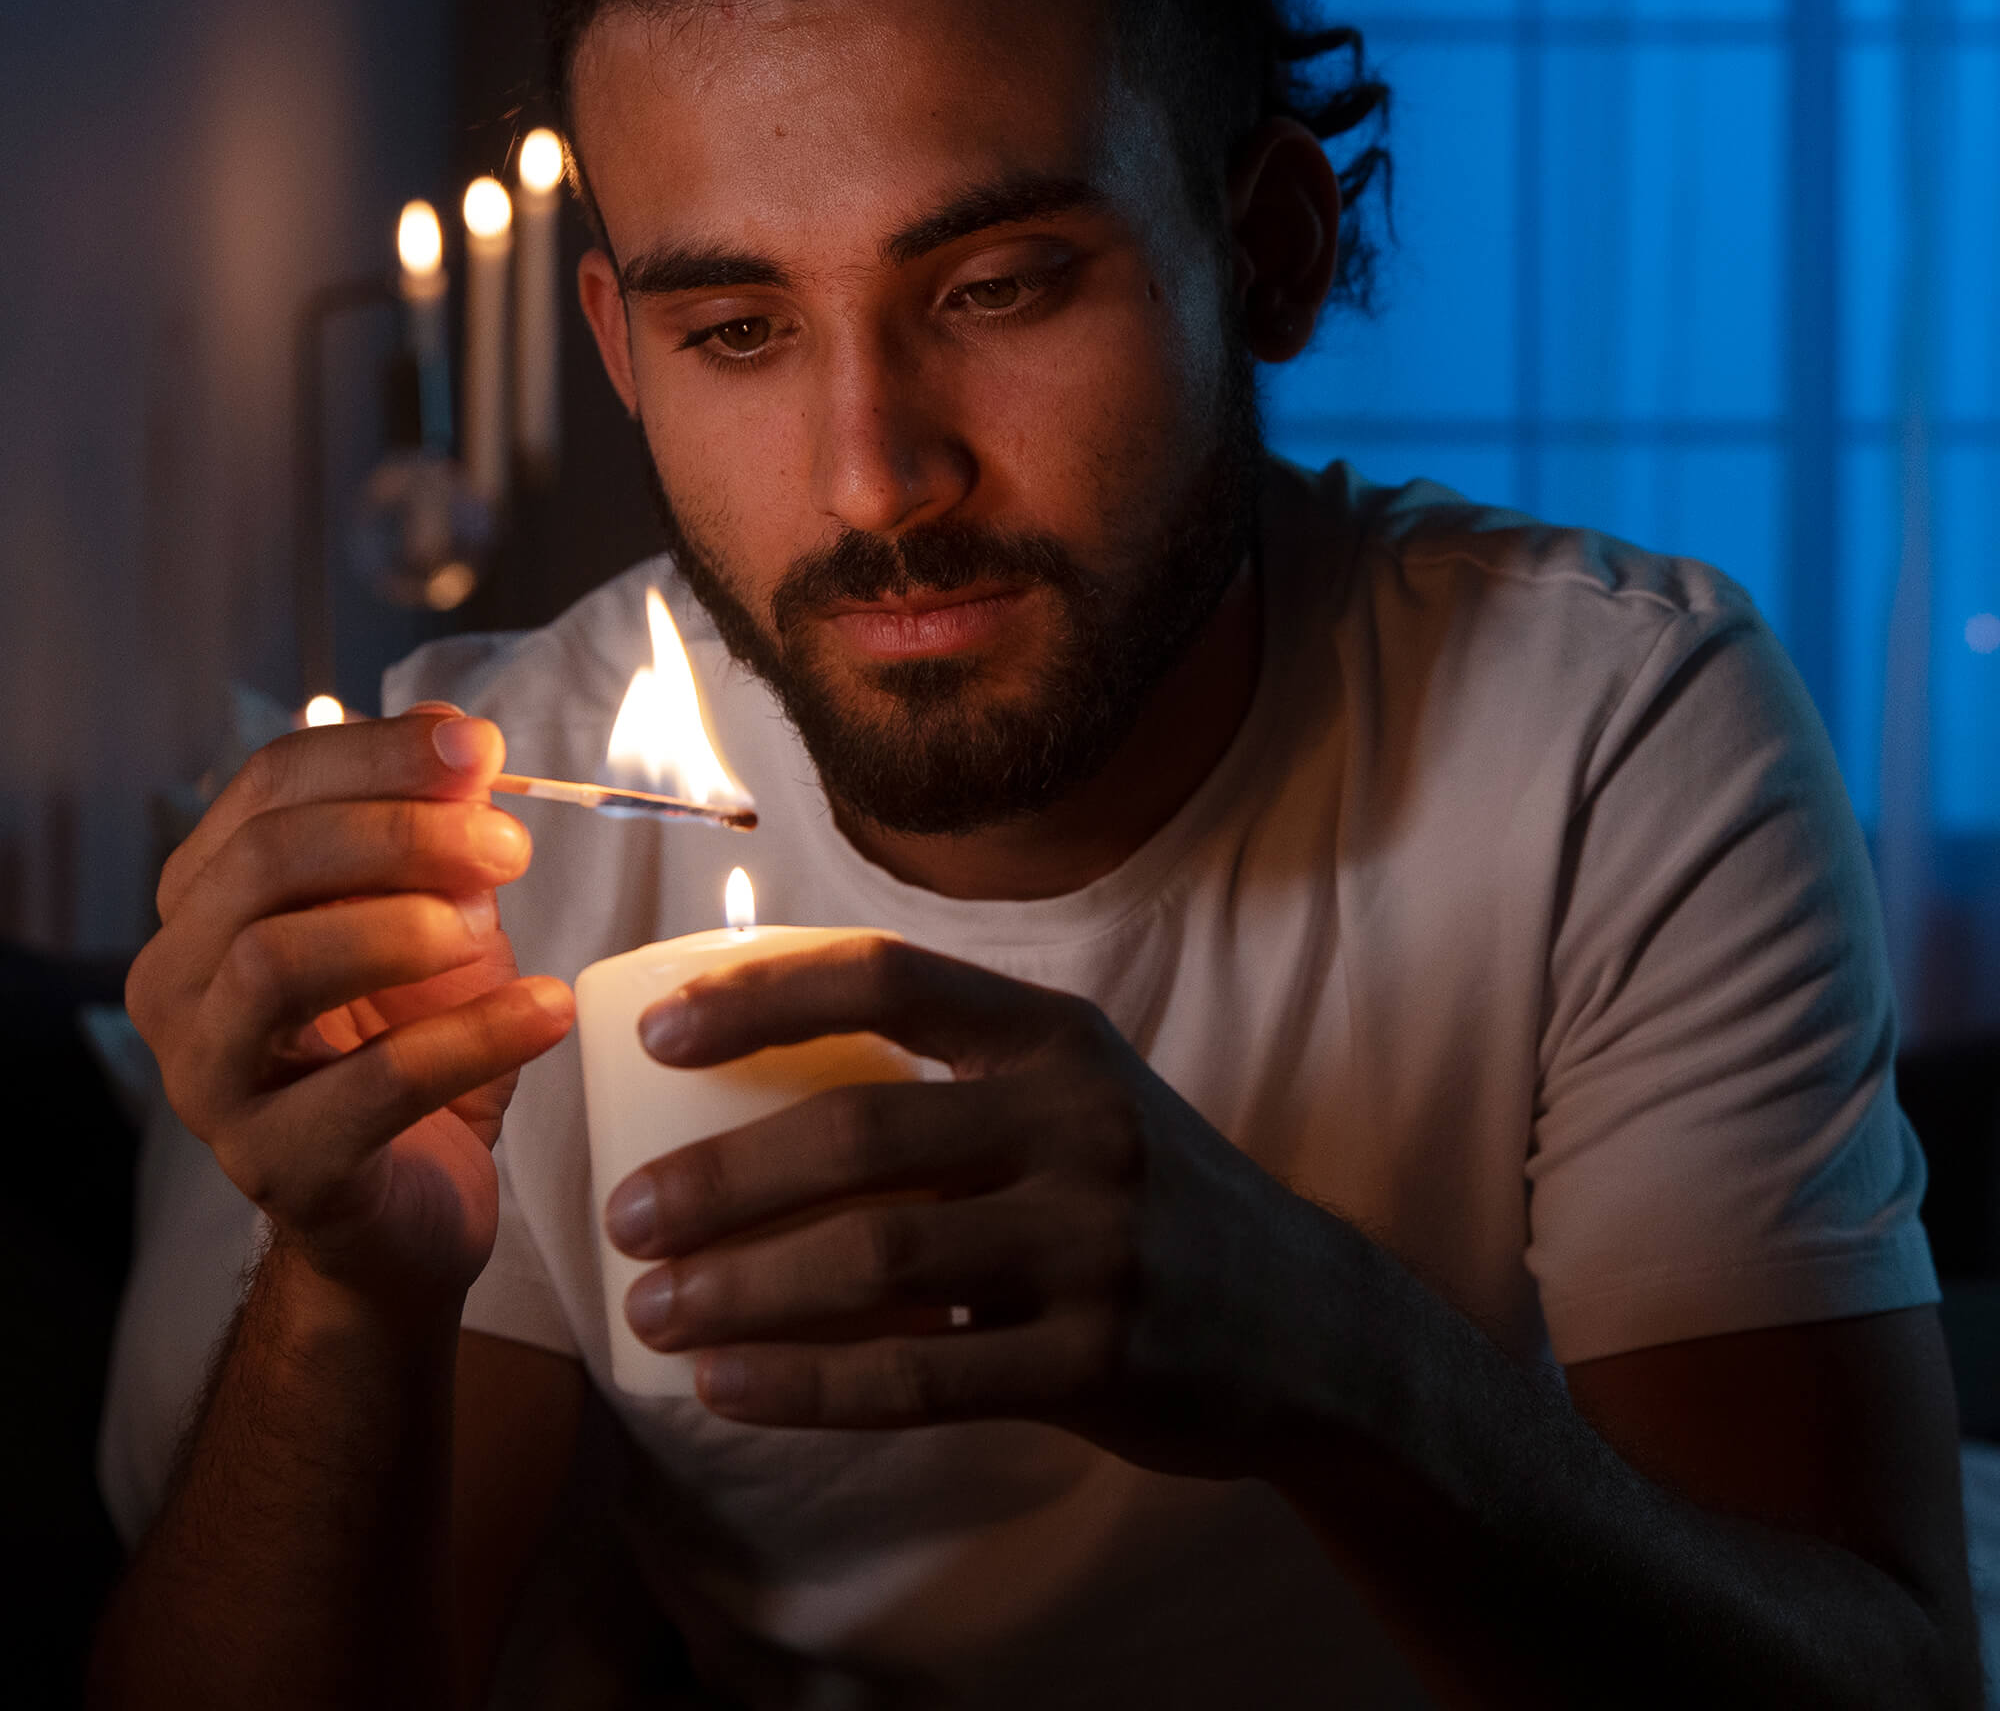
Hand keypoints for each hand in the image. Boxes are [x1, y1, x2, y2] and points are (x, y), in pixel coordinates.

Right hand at [125, 705, 574, 1305]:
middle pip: (267, 860)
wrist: (416, 1204)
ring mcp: (213, 1080)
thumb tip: (464, 745)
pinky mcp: (280, 1165)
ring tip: (489, 931)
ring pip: (278, 960)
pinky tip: (547, 1009)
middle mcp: (181, 983)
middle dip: (401, 833)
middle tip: (507, 846)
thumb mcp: (438, 920)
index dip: (377, 754)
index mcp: (211, 901)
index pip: (268, 788)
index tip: (478, 749)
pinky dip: (475, 1035)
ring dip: (405, 925)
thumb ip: (441, 838)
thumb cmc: (414, 1046)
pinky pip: (372, 1084)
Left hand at [604, 937, 1334, 1475]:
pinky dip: (805, 1385)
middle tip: (624, 1216)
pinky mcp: (1098, 1360)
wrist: (1310, 1320)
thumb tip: (753, 1086)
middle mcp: (1079, 1121)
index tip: (656, 1037)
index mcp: (1056, 1037)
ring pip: (876, 1262)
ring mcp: (1095, 1243)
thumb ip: (951, 1083)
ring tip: (652, 1309)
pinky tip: (728, 1385)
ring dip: (741, 1287)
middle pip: (859, 1133)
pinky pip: (917, 1379)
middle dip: (718, 1177)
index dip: (760, 996)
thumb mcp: (1075, 1097)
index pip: (888, 978)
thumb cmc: (1144, 1193)